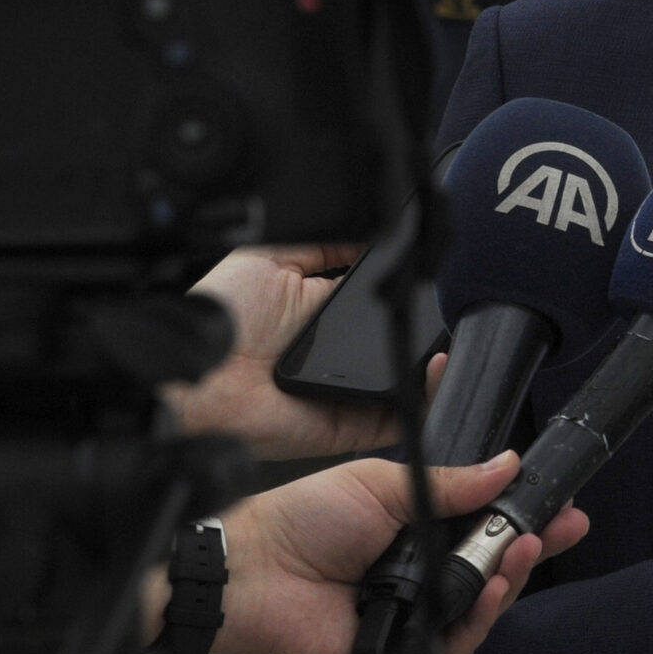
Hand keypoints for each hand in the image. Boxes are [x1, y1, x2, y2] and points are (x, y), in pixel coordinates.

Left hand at [170, 245, 425, 460]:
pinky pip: (403, 413)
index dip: (407, 284)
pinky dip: (427, 394)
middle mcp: (341, 351)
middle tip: (449, 300)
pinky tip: (437, 366)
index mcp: (325, 310)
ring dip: (436, 357)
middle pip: (402, 334)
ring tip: (451, 334)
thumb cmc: (222, 318)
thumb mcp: (271, 256)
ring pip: (411, 375)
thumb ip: (324, 243)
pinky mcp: (354, 421)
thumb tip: (372, 232)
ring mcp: (351, 388)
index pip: (381, 296)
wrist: (201, 377)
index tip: (433, 270)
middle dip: (428, 319)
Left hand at [201, 450, 588, 653]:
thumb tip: (506, 466)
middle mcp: (421, 577)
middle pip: (493, 569)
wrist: (256, 570)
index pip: (485, 528)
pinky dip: (478, 619)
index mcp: (417, 532)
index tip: (560, 506)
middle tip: (562, 527)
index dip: (524, 519)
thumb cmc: (304, 520)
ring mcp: (414, 619)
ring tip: (523, 549)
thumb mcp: (384, 483)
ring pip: (482, 607)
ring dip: (510, 578)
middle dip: (532, 547)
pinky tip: (490, 591)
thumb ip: (452, 482)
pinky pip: (454, 644)